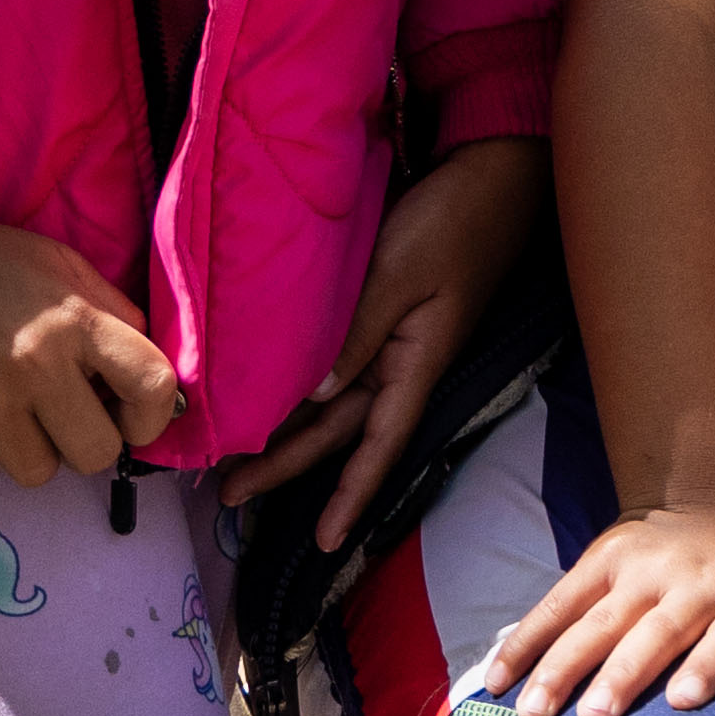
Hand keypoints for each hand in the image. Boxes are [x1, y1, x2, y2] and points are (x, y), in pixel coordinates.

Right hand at [0, 184, 183, 486]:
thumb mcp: (58, 265)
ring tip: (2, 407)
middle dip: (84, 440)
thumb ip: (108, 315)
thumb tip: (149, 378)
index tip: (132, 420)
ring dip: (27, 448)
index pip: (153, 386)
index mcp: (76, 318)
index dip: (152, 418)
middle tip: (58, 415)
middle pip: (96, 454)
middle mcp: (35, 363)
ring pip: (38, 473)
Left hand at [222, 137, 547, 546]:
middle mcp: (400, 361)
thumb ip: (358, 333)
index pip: (378, 446)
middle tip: (225, 495)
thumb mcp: (401, 274)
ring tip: (231, 454)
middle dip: (285, 466)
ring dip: (284, 430)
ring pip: (328, 400)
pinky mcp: (378, 309)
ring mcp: (390, 337)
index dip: (350, 495)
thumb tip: (316, 396)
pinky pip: (331, 358)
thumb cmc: (453, 221)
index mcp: (416, 363)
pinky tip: (266, 390)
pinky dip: (297, 382)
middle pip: (338, 430)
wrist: (489, 172)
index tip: (324, 543)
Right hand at [484, 499, 714, 715]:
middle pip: (657, 628)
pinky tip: (494, 682)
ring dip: (563, 663)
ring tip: (535, 714)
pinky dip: (525, 638)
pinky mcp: (600, 560)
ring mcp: (641, 569)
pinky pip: (557, 602)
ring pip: (597, 618)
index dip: (711, 661)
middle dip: (624, 672)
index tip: (686, 702)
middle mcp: (695, 580)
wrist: (712, 500)